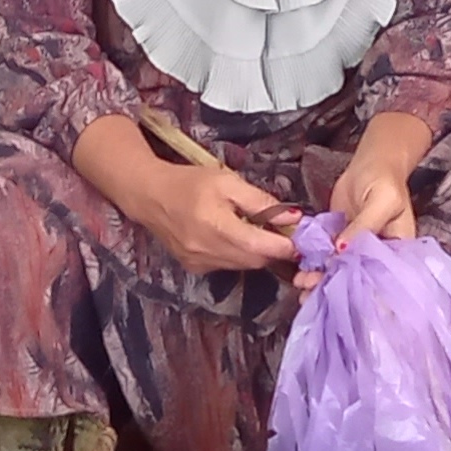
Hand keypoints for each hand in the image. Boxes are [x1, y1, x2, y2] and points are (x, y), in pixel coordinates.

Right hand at [127, 163, 300, 275]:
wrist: (149, 195)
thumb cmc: (190, 182)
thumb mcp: (227, 182)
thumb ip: (260, 201)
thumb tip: (291, 217)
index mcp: (217, 227)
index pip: (261, 247)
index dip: (285, 246)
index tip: (300, 238)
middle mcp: (208, 251)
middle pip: (255, 260)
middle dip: (272, 248)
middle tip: (280, 230)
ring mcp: (200, 263)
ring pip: (243, 265)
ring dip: (255, 252)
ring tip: (254, 230)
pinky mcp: (194, 268)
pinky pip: (227, 266)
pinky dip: (237, 255)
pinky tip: (231, 237)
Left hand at [303, 112, 432, 290]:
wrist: (371, 164)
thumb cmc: (386, 181)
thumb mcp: (382, 202)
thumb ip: (364, 226)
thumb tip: (341, 250)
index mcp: (395, 252)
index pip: (380, 280)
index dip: (361, 292)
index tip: (340, 295)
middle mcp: (375, 256)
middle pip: (355, 280)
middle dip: (333, 287)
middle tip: (310, 290)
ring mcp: (355, 249)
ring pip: (338, 271)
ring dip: (320, 279)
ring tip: (302, 283)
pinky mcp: (338, 240)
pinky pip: (326, 257)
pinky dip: (314, 265)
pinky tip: (301, 272)